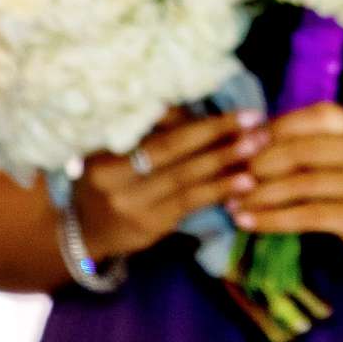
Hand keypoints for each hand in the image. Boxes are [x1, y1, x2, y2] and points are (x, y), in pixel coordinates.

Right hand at [75, 109, 267, 264]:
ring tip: (258, 146)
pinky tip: (246, 182)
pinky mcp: (152, 226)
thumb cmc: (105, 179)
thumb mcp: (112, 150)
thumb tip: (192, 109)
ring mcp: (135, 207)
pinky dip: (220, 190)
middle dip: (217, 134)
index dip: (197, 122)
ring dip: (226, 160)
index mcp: (105, 155)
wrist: (83, 232)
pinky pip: (191, 203)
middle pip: (173, 152)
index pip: (157, 133)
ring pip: (187, 179)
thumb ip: (148, 129)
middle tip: (255, 121)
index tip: (232, 110)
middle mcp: (116, 181)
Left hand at [228, 102, 342, 271]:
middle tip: (230, 178)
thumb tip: (249, 140)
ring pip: (300, 184)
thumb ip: (309, 145)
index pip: (311, 116)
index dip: (273, 128)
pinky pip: (306, 215)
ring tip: (232, 204)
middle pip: (301, 151)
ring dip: (260, 195)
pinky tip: (248, 223)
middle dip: (259, 164)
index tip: (240, 144)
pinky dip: (272, 219)